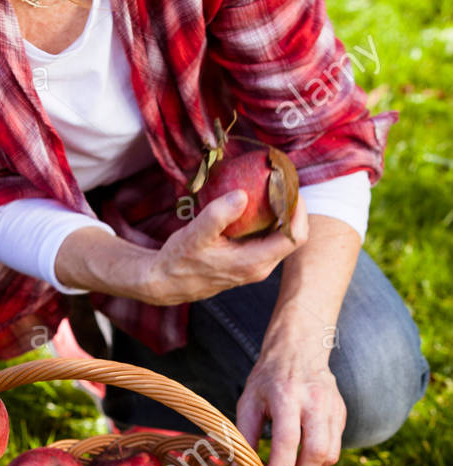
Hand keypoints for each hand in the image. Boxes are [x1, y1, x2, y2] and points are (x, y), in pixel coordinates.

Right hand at [143, 191, 309, 305]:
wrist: (166, 283)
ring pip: (280, 237)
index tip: (288, 187)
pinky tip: (254, 204)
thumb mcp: (194, 236)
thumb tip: (242, 195)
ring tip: (269, 189)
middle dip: (291, 208)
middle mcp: (260, 267)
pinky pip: (267, 240)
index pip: (295, 236)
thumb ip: (217, 216)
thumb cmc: (179, 261)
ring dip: (279, 214)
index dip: (298, 210)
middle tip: (280, 182)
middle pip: (292, 235)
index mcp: (254, 262)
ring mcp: (255, 266)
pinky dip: (267, 221)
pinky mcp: (247, 263)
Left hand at [235, 334, 346, 465]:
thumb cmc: (268, 378)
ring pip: (330, 454)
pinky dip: (320, 458)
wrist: (299, 349)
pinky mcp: (341, 413)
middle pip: (317, 451)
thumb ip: (243, 436)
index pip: (287, 441)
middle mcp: (314, 402)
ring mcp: (332, 407)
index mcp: (286, 396)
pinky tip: (304, 453)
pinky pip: (335, 446)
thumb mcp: (249, 401)